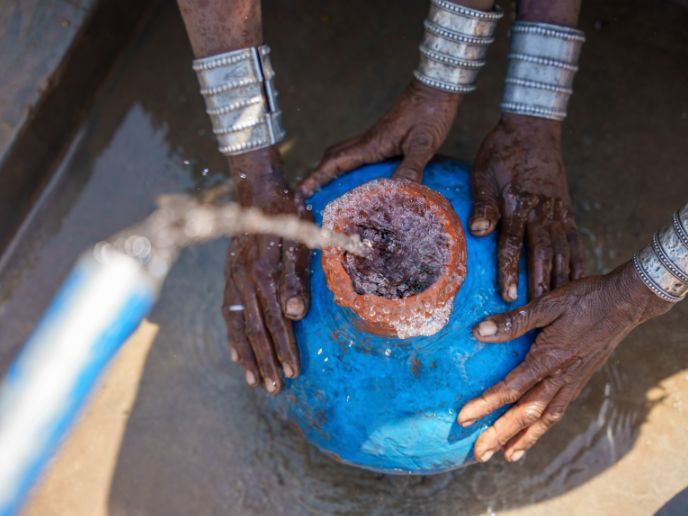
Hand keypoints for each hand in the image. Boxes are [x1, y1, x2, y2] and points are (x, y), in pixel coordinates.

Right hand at [222, 148, 310, 393]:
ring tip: (254, 380)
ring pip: (238, 327)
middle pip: (255, 331)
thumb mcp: (300, 239)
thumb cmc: (287, 214)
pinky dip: (232, 337)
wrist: (258, 191)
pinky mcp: (229, 278)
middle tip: (274, 389)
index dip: (285, 349)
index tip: (293, 372)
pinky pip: (228, 314)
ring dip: (247, 356)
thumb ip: (296, 278)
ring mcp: (234, 280)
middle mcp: (245, 282)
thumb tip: (294, 314)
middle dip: (266, 362)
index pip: (276, 322)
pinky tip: (236, 354)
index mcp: (264, 274)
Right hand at [298, 79, 460, 195]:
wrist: (436, 88)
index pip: (333, 164)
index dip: (314, 180)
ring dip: (329, 172)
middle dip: (316, 178)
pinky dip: (348, 168)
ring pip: (342, 156)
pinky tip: (358, 181)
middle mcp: (366, 142)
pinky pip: (357, 155)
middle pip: (331, 159)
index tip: (299, 195)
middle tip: (308, 198)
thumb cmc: (430, 112)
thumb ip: (412, 167)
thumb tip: (401, 192)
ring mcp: (373, 139)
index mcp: (370, 145)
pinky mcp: (382, 138)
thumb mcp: (424, 143)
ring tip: (326, 192)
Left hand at [457, 261, 671, 462]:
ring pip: (545, 418)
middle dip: (500, 434)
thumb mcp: (547, 304)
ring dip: (523, 439)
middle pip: (526, 413)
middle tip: (479, 454)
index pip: (511, 388)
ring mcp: (572, 381)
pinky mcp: (579, 380)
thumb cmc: (585, 299)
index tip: (463, 419)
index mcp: (549, 357)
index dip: (485, 405)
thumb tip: (479, 332)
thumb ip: (514, 321)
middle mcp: (560, 376)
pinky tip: (533, 434)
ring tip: (505, 457)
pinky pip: (559, 411)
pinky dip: (544, 427)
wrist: (625, 303)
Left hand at [469, 113, 584, 301]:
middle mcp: (542, 211)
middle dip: (538, 283)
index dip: (509, 270)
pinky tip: (576, 282)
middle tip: (535, 313)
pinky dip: (577, 263)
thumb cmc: (501, 151)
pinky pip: (574, 241)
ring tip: (556, 306)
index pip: (512, 243)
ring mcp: (558, 212)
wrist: (532, 128)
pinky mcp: (567, 211)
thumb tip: (479, 230)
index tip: (508, 295)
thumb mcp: (484, 173)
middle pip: (542, 253)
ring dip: (559, 278)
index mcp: (518, 203)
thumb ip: (483, 204)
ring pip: (562, 250)